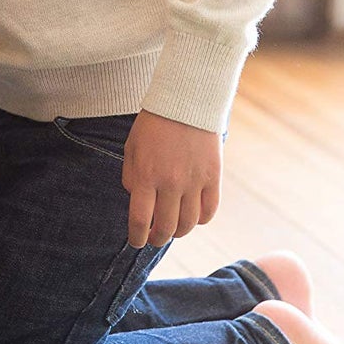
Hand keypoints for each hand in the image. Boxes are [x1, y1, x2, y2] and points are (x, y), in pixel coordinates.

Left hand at [122, 109, 221, 247]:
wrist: (186, 102)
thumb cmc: (154, 125)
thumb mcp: (131, 148)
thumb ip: (131, 177)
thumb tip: (137, 202)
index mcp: (146, 175)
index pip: (139, 219)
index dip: (137, 237)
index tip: (136, 241)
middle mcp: (170, 183)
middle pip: (165, 227)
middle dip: (157, 239)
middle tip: (154, 238)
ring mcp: (194, 182)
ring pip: (189, 224)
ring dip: (179, 232)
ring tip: (173, 228)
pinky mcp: (213, 178)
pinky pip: (209, 211)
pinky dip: (201, 220)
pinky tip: (194, 216)